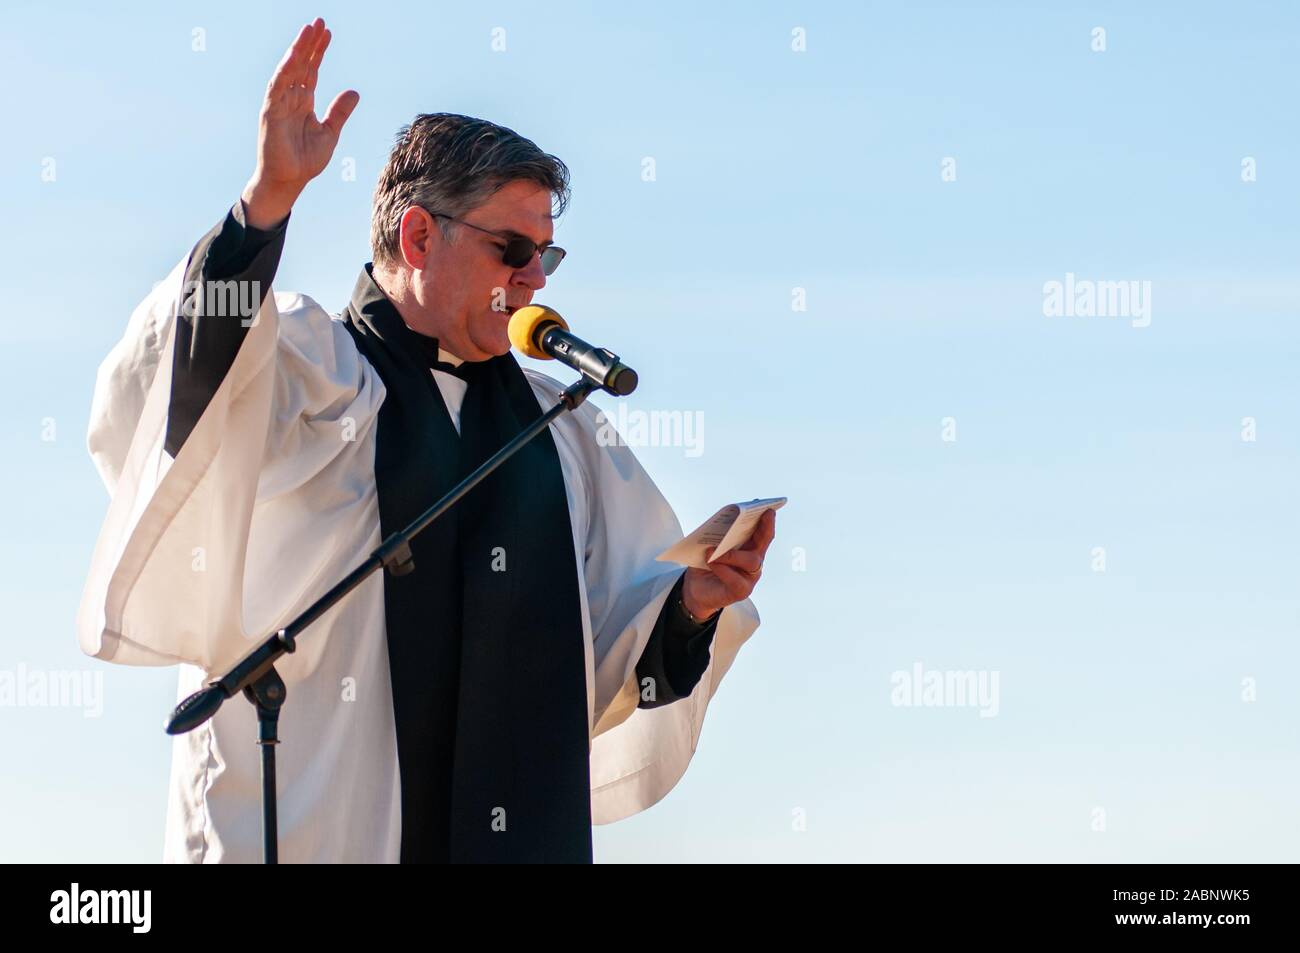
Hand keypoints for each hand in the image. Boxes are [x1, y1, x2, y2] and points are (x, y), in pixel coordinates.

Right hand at [241, 18, 359, 228]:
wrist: (289, 181)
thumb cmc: (305, 160)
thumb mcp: (330, 133)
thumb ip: (340, 112)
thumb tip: (354, 92)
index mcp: (303, 102)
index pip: (311, 70)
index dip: (318, 52)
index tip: (327, 33)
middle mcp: (290, 98)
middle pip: (301, 65)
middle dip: (309, 43)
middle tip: (319, 21)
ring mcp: (279, 103)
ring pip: (289, 70)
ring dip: (298, 50)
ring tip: (309, 30)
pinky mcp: (270, 112)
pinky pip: (278, 86)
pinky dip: (286, 70)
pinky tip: (295, 56)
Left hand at [681, 508, 775, 619]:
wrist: (695, 589)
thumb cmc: (704, 564)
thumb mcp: (709, 545)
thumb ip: (717, 536)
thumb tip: (720, 525)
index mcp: (749, 547)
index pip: (762, 533)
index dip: (767, 522)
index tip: (769, 509)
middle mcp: (754, 562)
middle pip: (762, 545)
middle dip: (761, 529)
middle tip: (748, 518)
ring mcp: (750, 577)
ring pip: (751, 561)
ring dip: (731, 554)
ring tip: (711, 551)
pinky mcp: (742, 591)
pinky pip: (736, 580)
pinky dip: (722, 569)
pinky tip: (711, 563)